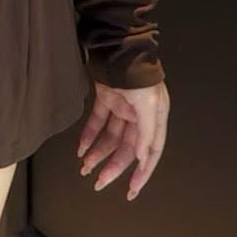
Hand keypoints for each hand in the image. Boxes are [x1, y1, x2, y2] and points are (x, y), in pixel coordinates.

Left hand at [76, 78, 168, 201]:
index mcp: (155, 118)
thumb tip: (143, 158)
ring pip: (110, 137)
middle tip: (98, 184)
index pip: (150, 152)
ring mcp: (122, 106)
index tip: (131, 191)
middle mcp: (139, 115)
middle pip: (126, 148)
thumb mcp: (148, 105)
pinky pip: (97, 121)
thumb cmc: (139, 75)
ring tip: (85, 169)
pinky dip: (89, 135)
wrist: (120, 44)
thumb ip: (147, 133)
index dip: (142, 173)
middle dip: (113, 167)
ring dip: (98, 153)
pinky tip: (81, 148)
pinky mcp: (106, 97)